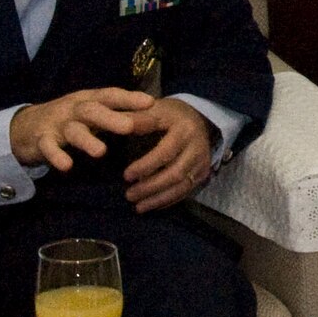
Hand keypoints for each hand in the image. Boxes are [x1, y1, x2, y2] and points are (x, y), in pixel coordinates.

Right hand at [11, 87, 156, 172]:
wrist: (24, 127)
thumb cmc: (69, 119)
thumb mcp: (92, 113)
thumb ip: (117, 114)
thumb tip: (152, 115)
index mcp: (89, 100)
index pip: (111, 96)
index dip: (130, 98)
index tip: (151, 103)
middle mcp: (74, 109)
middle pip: (92, 110)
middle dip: (111, 118)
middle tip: (130, 127)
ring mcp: (57, 124)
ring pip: (73, 130)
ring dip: (87, 140)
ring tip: (101, 152)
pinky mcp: (41, 140)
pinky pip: (49, 148)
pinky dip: (57, 156)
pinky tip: (66, 166)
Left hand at [122, 98, 220, 213]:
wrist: (199, 117)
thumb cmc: (170, 115)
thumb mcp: (155, 110)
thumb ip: (137, 119)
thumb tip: (114, 124)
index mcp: (184, 130)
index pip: (165, 152)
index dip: (146, 166)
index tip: (126, 176)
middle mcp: (197, 147)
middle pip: (175, 173)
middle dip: (151, 187)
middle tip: (129, 195)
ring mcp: (202, 162)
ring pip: (182, 186)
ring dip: (158, 198)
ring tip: (138, 206)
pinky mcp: (203, 173)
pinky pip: (186, 191)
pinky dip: (168, 201)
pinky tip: (152, 205)